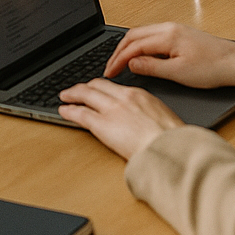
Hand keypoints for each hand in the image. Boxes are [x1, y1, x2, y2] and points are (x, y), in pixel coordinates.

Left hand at [58, 79, 183, 159]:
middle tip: (77, 90)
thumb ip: (149, 114)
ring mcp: (111, 110)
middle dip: (85, 87)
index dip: (102, 87)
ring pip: (85, 95)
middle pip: (97, 85)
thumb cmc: (171, 140)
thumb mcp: (164, 118)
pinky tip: (63, 111)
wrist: (168, 149)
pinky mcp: (101, 125)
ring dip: (72, 94)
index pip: (114, 86)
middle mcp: (123, 98)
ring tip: (65, 96)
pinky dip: (69, 111)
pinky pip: (80, 114)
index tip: (97, 89)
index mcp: (140, 95)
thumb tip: (146, 121)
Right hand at [102, 22, 234, 88]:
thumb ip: (152, 67)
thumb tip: (132, 63)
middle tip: (110, 68)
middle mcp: (169, 28)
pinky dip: (140, 46)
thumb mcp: (179, 73)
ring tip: (120, 63)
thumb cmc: (214, 68)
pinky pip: (153, 36)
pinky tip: (140, 57)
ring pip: (143, 34)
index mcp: (167, 35)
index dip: (117, 60)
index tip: (109, 73)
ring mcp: (175, 29)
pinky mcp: (180, 35)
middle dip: (118, 51)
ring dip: (129, 47)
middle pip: (134, 35)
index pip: (133, 45)